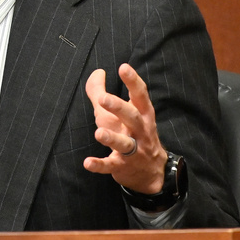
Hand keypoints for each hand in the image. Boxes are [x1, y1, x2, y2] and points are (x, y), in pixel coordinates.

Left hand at [83, 64, 166, 193]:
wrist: (152, 172)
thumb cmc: (132, 133)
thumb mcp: (121, 112)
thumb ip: (103, 91)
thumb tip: (97, 72)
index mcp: (142, 114)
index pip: (140, 95)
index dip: (132, 81)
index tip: (123, 67)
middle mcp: (139, 131)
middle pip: (132, 117)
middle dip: (119, 108)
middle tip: (104, 98)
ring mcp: (132, 150)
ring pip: (124, 144)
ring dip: (111, 138)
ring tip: (99, 133)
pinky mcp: (121, 167)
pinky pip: (110, 166)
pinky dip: (99, 165)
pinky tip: (87, 162)